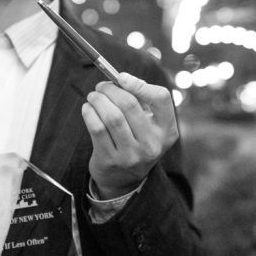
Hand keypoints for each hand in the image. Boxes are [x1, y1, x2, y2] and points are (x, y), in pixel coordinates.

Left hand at [82, 72, 179, 197]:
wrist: (124, 180)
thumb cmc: (136, 140)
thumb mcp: (149, 124)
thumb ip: (142, 99)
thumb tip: (125, 75)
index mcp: (167, 130)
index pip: (161, 98)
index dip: (140, 84)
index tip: (122, 78)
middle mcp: (152, 144)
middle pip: (130, 105)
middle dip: (111, 89)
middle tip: (101, 86)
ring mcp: (131, 155)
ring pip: (112, 116)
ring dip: (98, 100)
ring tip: (93, 96)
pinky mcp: (110, 160)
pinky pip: (97, 129)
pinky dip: (89, 113)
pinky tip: (87, 109)